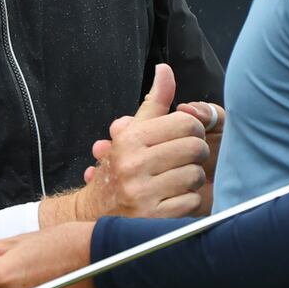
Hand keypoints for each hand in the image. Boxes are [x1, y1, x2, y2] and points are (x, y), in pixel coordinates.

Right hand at [89, 98, 223, 214]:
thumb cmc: (119, 167)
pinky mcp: (153, 218)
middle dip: (196, 153)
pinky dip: (187, 200)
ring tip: (176, 179)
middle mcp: (133, 164)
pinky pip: (191, 201)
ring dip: (191, 179)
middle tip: (187, 157)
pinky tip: (172, 198)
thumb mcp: (131, 132)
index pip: (185, 122)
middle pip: (195, 148)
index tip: (187, 136)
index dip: (193, 128)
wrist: (92, 214)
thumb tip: (165, 70)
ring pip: (194, 175)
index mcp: (130, 139)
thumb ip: (154, 102)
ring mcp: (142, 193)